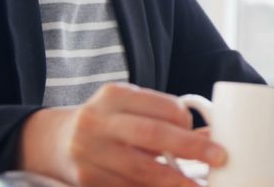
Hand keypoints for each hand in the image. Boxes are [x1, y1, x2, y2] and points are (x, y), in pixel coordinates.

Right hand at [18, 82, 225, 185]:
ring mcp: (89, 153)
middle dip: (190, 148)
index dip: (186, 122)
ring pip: (140, 170)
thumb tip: (209, 136)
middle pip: (151, 135)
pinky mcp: (86, 180)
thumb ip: (163, 118)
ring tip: (196, 185)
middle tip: (219, 158)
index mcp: (114, 96)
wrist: (54, 141)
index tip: (207, 133)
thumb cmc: (105, 122)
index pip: (160, 105)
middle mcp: (98, 122)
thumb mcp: (128, 108)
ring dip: (174, 181)